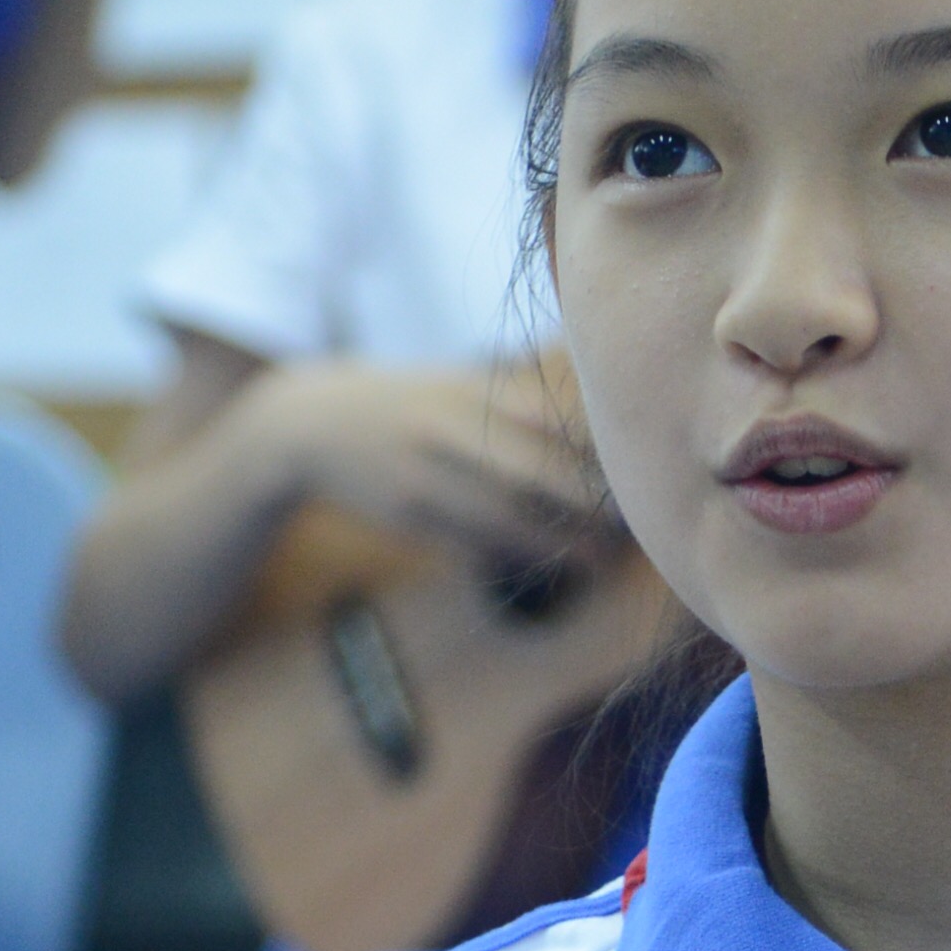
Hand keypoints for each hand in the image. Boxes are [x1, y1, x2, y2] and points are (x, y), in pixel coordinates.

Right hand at [245, 355, 610, 565]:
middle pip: (531, 470)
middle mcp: (446, 428)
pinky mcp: (404, 514)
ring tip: (602, 559)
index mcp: (469, 391)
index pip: (547, 418)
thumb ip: (520, 399)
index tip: (638, 470)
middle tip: (633, 526)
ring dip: (557, 543)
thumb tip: (603, 416)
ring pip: (502, 516)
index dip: (596, 449)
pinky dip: (514, 556)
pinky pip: (470, 543)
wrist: (312, 424)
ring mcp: (422, 473)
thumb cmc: (408, 405)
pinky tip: (549, 566)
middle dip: (587, 503)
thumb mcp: (456, 385)